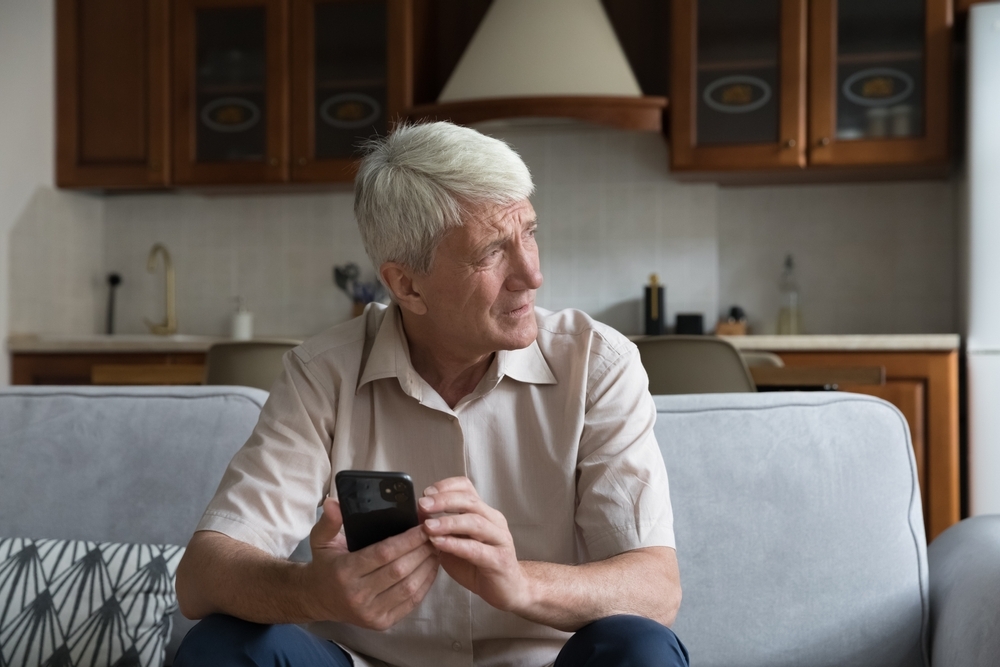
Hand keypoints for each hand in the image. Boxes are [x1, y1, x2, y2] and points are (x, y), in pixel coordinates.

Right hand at [306, 497, 438, 629]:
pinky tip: (431, 567)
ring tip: (436, 548)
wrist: (318, 600)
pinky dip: (425, 584)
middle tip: (435, 534)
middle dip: (422, 550)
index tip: (424, 526)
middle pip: (400, 570)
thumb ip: (328, 521)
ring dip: (427, 566)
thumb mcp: (320, 540)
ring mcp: (371, 613)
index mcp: (345, 572)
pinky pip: (411, 603)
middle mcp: (358, 595)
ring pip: (409, 587)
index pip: (383, 553)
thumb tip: (334, 503)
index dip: (407, 540)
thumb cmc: (325, 565)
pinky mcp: (382, 623)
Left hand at [419, 477, 529, 613]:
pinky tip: (439, 543)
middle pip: (470, 501)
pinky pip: (476, 549)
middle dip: (444, 501)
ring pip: (475, 522)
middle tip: (423, 505)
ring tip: (428, 525)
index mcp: (483, 512)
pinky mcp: (499, 560)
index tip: (426, 492)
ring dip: (448, 522)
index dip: (446, 487)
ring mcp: (499, 539)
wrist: (507, 589)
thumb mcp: (454, 543)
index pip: (466, 488)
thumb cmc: (478, 565)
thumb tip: (418, 515)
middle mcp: (494, 521)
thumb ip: (440, 529)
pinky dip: (456, 544)